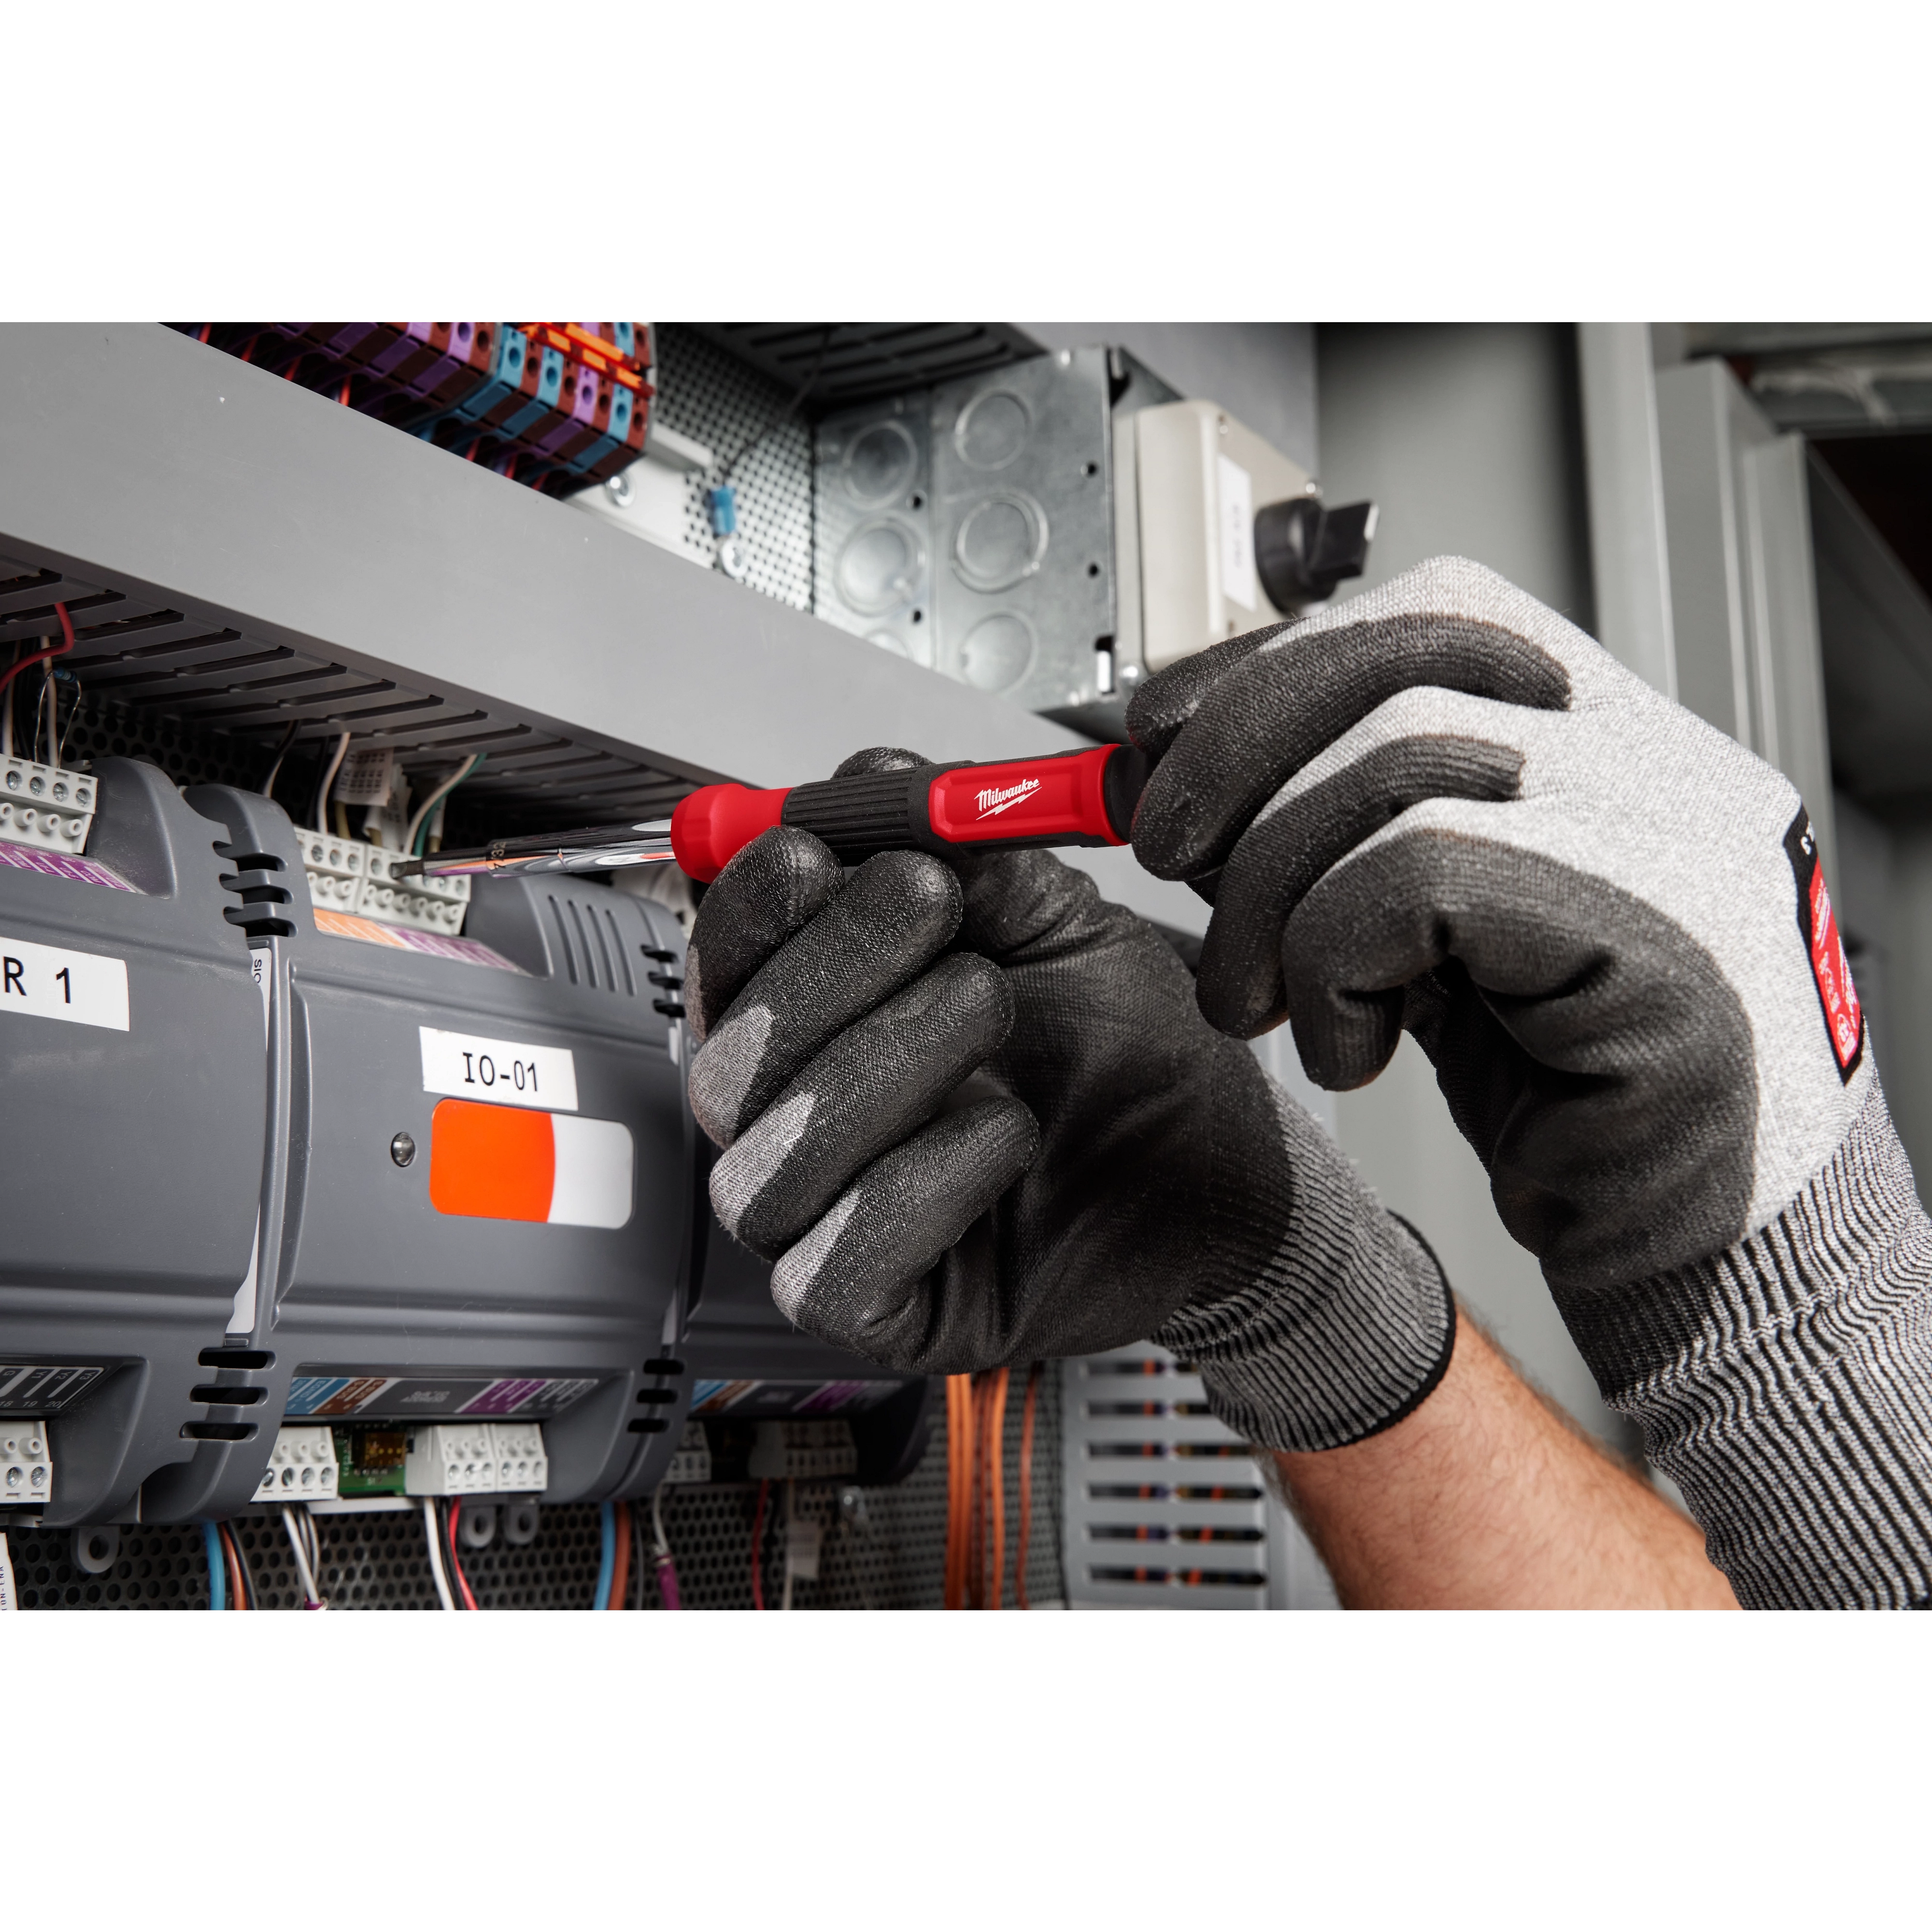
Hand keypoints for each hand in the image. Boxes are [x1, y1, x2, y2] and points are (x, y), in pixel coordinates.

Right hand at [684, 749, 1452, 1450]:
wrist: (1225, 1167)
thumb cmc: (1133, 1053)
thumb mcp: (1061, 927)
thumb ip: (971, 854)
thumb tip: (879, 775)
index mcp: (823, 1017)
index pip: (727, 961)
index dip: (752, 903)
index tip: (815, 850)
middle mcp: (799, 1118)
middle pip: (728, 1056)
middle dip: (826, 968)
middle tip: (930, 901)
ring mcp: (825, 1221)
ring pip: (763, 1165)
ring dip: (876, 1067)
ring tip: (988, 1006)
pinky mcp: (874, 1308)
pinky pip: (829, 1268)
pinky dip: (913, 1189)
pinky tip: (1004, 1129)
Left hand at [1127, 554, 1872, 1301]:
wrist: (1694, 1231)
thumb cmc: (1564, 1088)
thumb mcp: (1421, 933)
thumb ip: (1330, 842)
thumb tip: (1166, 780)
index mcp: (1597, 737)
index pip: (1415, 618)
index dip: (1262, 669)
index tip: (1161, 743)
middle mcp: (1647, 755)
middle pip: (1399, 658)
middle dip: (1236, 749)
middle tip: (1168, 853)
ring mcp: (1662, 832)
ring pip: (1397, 761)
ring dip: (1268, 889)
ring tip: (1255, 997)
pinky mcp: (1646, 932)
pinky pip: (1422, 877)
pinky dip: (1333, 964)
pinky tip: (1350, 1047)